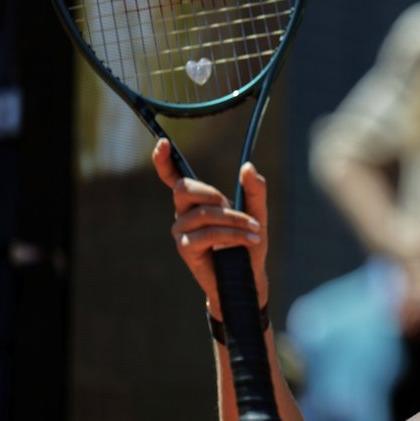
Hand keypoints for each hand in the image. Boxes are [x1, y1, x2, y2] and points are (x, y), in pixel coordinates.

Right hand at [152, 139, 268, 316]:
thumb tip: (248, 167)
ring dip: (234, 219)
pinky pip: (208, 233)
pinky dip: (232, 234)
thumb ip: (255, 190)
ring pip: (203, 213)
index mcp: (196, 201)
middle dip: (212, 193)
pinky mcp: (186, 248)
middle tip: (234, 205)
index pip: (173, 177)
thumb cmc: (249, 244)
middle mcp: (184, 213)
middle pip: (184, 188)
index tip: (163, 143)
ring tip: (255, 229)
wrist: (248, 277)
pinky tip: (249, 239)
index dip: (164, 161)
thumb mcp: (257, 213)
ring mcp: (182, 231)